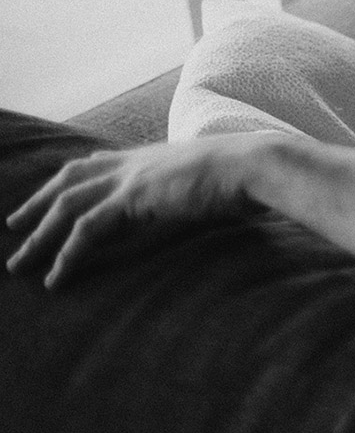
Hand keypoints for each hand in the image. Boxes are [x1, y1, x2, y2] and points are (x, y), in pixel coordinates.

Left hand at [5, 137, 265, 288]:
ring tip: (20, 263)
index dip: (69, 179)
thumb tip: (199, 200)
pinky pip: (85, 229)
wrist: (252, 165)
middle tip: (15, 226)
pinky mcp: (132, 199)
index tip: (52, 192)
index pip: (96, 163)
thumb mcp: (210, 177)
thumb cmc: (244, 174)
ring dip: (39, 236)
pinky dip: (66, 253)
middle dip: (38, 203)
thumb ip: (192, 186)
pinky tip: (56, 275)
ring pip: (67, 206)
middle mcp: (133, 163)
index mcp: (150, 157)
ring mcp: (130, 178)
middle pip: (70, 180)